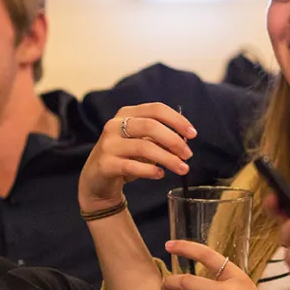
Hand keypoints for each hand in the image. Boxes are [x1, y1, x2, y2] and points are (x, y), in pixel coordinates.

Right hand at [78, 103, 195, 210]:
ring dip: (168, 158)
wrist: (97, 179)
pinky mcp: (105, 163)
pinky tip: (160, 175)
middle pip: (151, 126)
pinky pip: (132, 166)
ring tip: (182, 169)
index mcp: (127, 114)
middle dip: (174, 140)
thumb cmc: (124, 157)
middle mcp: (115, 125)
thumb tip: (184, 142)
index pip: (156, 109)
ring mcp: (108, 144)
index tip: (193, 134)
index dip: (177, 120)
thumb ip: (161, 139)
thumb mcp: (142, 143)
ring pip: (144, 146)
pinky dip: (150, 170)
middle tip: (188, 155)